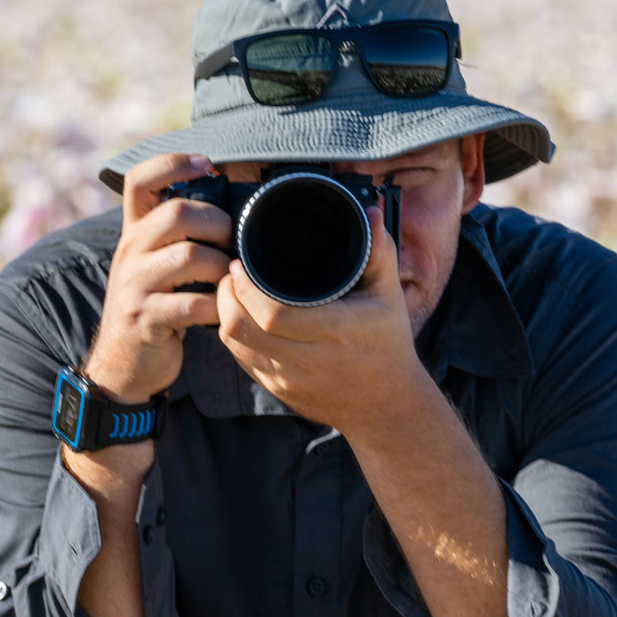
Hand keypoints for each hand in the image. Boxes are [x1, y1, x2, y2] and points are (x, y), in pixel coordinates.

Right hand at [86, 153, 231, 402]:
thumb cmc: (153, 309)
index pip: (140, 179)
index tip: (207, 164)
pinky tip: (220, 312)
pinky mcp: (146, 319)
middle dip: (218, 223)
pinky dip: (216, 307)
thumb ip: (177, 238)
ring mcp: (135, 286)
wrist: (122, 365)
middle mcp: (130, 253)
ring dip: (221, 267)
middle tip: (231, 243)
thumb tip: (227, 207)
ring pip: (189, 256)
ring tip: (228, 280)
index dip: (174, 163)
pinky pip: (192, 304)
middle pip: (178, 213)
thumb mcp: (154, 266)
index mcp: (133, 233)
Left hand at [215, 205, 431, 440]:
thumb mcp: (390, 297)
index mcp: (335, 331)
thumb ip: (380, 252)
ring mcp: (290, 380)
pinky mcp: (279, 391)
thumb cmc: (388, 345)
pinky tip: (242, 318)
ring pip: (236, 346)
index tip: (240, 264)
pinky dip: (235, 336)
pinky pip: (242, 361)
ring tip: (233, 292)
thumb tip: (369, 211)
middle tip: (231, 274)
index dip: (245, 288)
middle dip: (226, 296)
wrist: (386, 405)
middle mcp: (308, 360)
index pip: (271, 313)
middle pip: (242, 329)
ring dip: (225, 315)